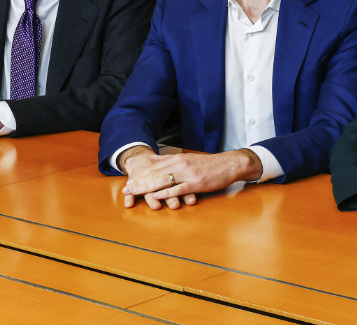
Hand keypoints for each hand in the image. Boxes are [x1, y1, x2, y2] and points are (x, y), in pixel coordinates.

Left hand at [121, 149, 260, 209]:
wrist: (230, 164)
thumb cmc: (210, 164)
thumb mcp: (188, 158)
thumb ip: (171, 160)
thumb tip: (153, 160)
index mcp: (178, 158)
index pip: (154, 167)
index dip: (140, 176)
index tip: (129, 183)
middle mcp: (180, 164)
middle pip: (155, 174)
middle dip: (139, 183)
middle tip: (126, 190)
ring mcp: (188, 174)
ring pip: (163, 180)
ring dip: (147, 188)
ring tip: (136, 194)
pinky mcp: (196, 183)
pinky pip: (177, 189)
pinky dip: (165, 193)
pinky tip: (155, 197)